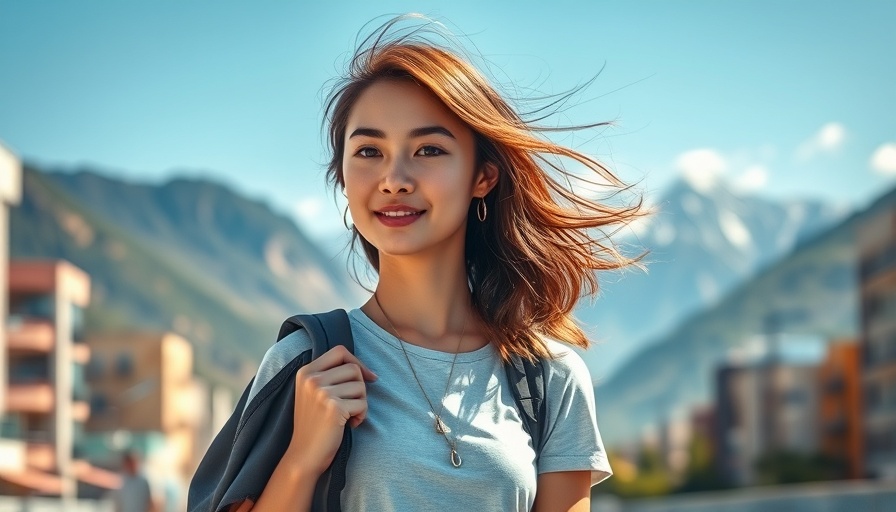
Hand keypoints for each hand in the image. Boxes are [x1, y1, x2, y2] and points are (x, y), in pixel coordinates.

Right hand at [287, 345, 376, 474]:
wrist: (304, 455)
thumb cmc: (315, 425)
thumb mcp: (315, 394)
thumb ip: (332, 376)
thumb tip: (370, 373)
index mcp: (306, 372)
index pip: (339, 351)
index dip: (357, 362)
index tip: (368, 377)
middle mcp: (311, 379)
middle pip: (353, 368)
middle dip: (360, 387)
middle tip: (352, 405)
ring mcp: (321, 393)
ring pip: (360, 386)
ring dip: (361, 403)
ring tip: (349, 416)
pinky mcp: (333, 408)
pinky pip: (362, 404)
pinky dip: (361, 416)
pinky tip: (350, 425)